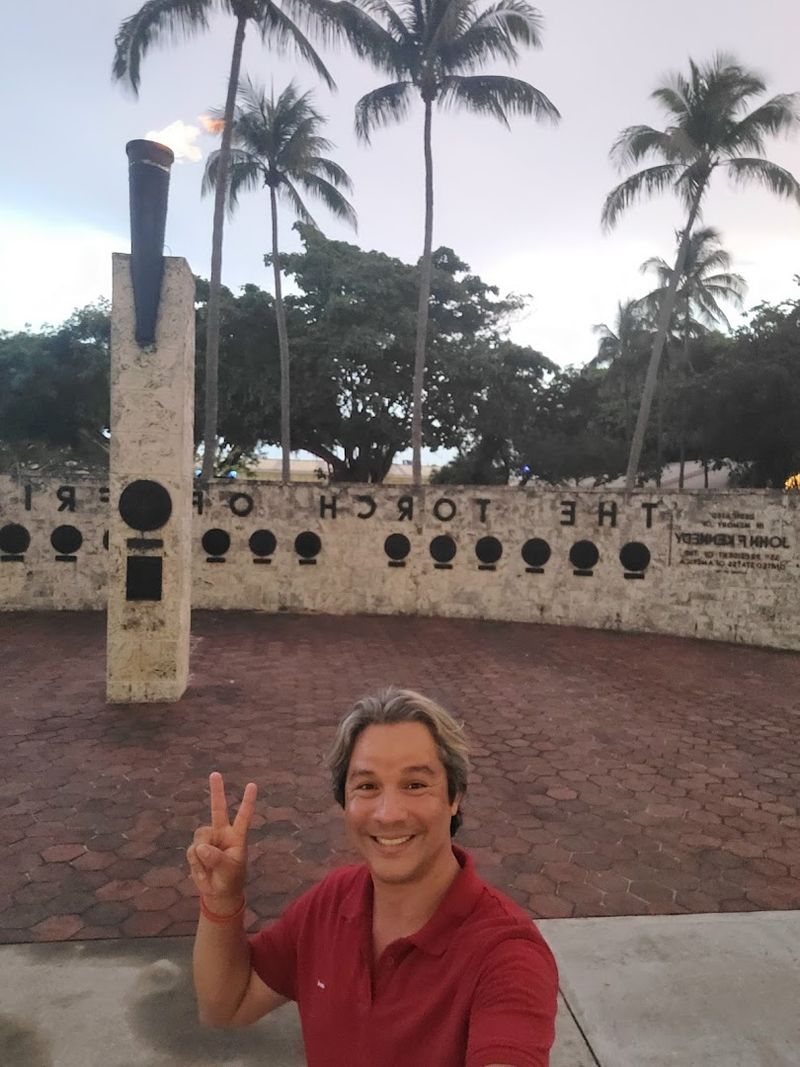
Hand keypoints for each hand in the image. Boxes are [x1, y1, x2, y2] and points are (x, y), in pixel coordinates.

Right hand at [187, 771, 256, 911]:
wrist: (218, 892)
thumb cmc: (230, 879)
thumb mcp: (229, 871)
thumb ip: (216, 858)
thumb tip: (200, 847)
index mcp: (237, 836)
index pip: (243, 816)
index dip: (247, 801)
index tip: (252, 785)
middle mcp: (222, 833)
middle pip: (218, 809)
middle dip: (216, 791)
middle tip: (215, 773)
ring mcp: (208, 839)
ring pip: (201, 836)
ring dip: (203, 855)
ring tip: (211, 867)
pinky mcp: (196, 848)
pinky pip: (192, 851)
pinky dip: (196, 863)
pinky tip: (202, 870)